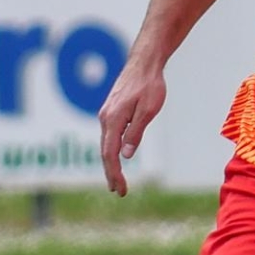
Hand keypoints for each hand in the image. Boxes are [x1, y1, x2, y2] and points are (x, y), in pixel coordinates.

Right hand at [97, 60, 166, 196]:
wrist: (144, 63)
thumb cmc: (149, 85)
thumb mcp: (147, 111)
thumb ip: (136, 133)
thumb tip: (126, 155)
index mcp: (113, 119)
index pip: (109, 154)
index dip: (114, 174)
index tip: (120, 189)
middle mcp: (105, 118)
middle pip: (104, 152)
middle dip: (111, 174)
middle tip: (119, 192)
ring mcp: (106, 114)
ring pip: (105, 144)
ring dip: (111, 164)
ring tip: (117, 181)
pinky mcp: (111, 111)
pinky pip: (108, 136)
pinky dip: (111, 151)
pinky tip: (117, 159)